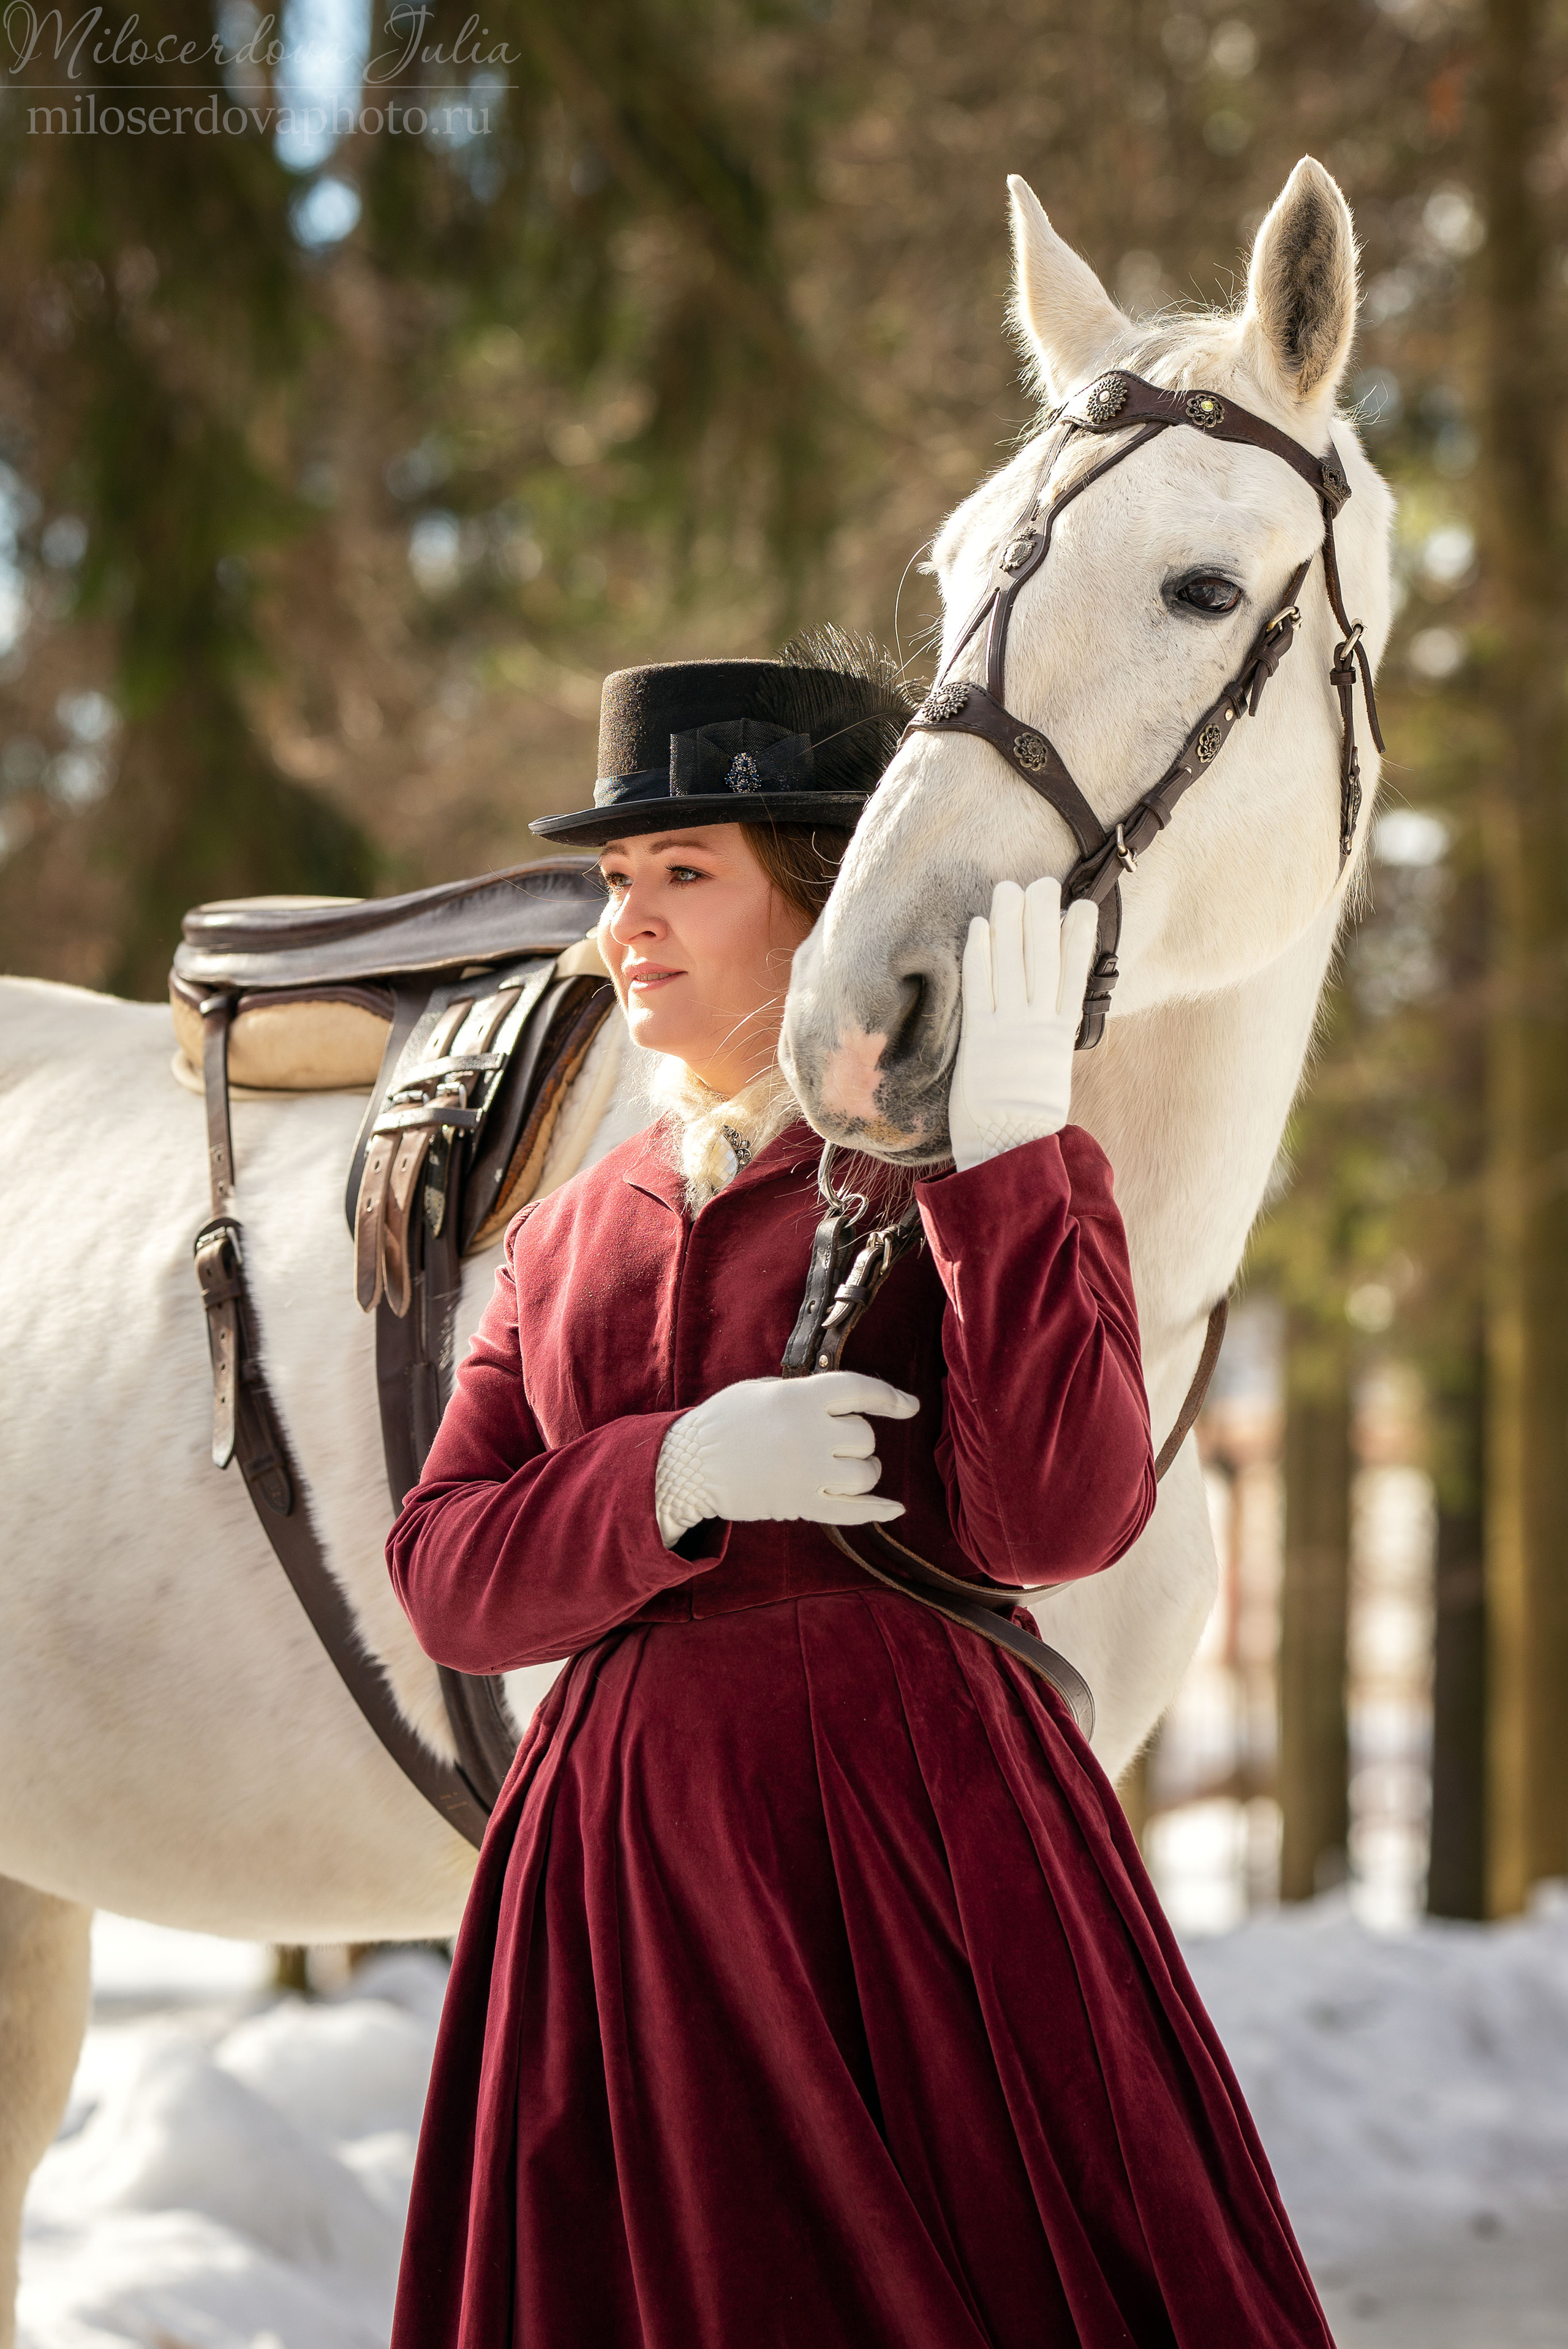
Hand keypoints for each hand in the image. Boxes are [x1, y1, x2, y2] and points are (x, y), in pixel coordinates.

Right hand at [654, 1373, 918, 1544]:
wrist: (688, 1466)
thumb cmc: (725, 1421)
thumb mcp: (763, 1391)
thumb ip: (806, 1394)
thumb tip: (847, 1401)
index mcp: (799, 1397)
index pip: (860, 1390)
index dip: (890, 1398)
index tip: (909, 1406)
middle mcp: (808, 1433)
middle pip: (864, 1437)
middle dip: (859, 1440)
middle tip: (837, 1442)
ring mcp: (806, 1471)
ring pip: (864, 1474)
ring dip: (863, 1471)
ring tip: (846, 1468)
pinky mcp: (800, 1504)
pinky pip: (852, 1511)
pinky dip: (878, 1510)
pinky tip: (896, 1508)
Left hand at [947, 877, 1098, 1172]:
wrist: (1009, 1155)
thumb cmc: (1024, 1123)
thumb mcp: (1045, 1078)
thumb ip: (1045, 1044)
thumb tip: (1046, 1016)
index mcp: (1060, 1038)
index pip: (1075, 978)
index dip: (1079, 940)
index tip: (1083, 907)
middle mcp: (1038, 1029)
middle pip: (1044, 962)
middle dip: (1043, 919)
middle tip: (1041, 882)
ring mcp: (1010, 1032)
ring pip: (1014, 967)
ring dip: (1012, 924)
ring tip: (1010, 888)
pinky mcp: (980, 1042)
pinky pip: (980, 990)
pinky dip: (981, 957)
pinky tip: (979, 927)